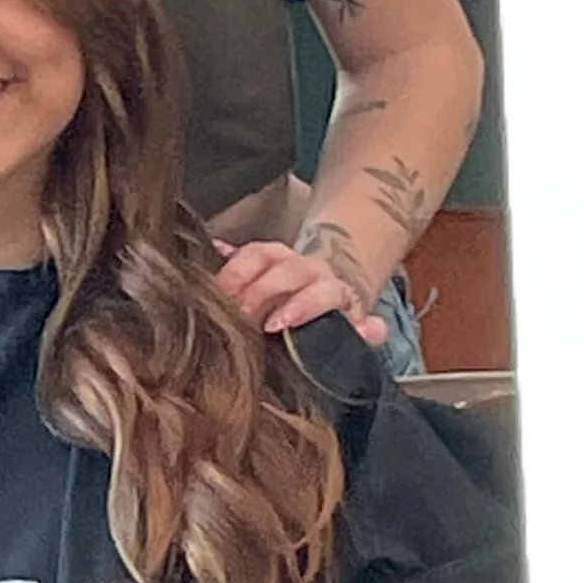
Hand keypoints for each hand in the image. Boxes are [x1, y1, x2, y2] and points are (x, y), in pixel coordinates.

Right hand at [214, 232, 386, 347]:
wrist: (328, 290)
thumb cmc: (332, 320)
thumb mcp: (354, 328)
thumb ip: (366, 332)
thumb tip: (373, 328)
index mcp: (333, 289)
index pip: (322, 291)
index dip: (300, 305)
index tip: (276, 324)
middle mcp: (307, 269)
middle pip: (286, 271)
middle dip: (260, 291)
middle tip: (238, 315)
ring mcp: (281, 258)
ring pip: (260, 255)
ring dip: (237, 275)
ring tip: (217, 297)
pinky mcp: (258, 255)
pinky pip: (239, 250)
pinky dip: (223, 255)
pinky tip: (210, 256)